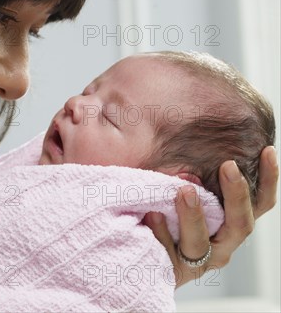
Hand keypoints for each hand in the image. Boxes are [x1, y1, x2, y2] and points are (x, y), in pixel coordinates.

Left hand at [145, 146, 278, 286]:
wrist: (144, 257)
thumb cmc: (169, 217)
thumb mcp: (186, 194)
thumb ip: (196, 178)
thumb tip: (199, 142)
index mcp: (232, 225)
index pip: (260, 204)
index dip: (269, 180)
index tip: (267, 150)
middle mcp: (222, 246)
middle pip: (240, 225)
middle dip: (236, 195)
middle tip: (228, 166)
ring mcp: (198, 262)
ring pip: (200, 242)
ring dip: (193, 215)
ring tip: (184, 190)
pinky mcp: (173, 272)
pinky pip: (168, 252)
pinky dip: (161, 231)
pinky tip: (153, 214)